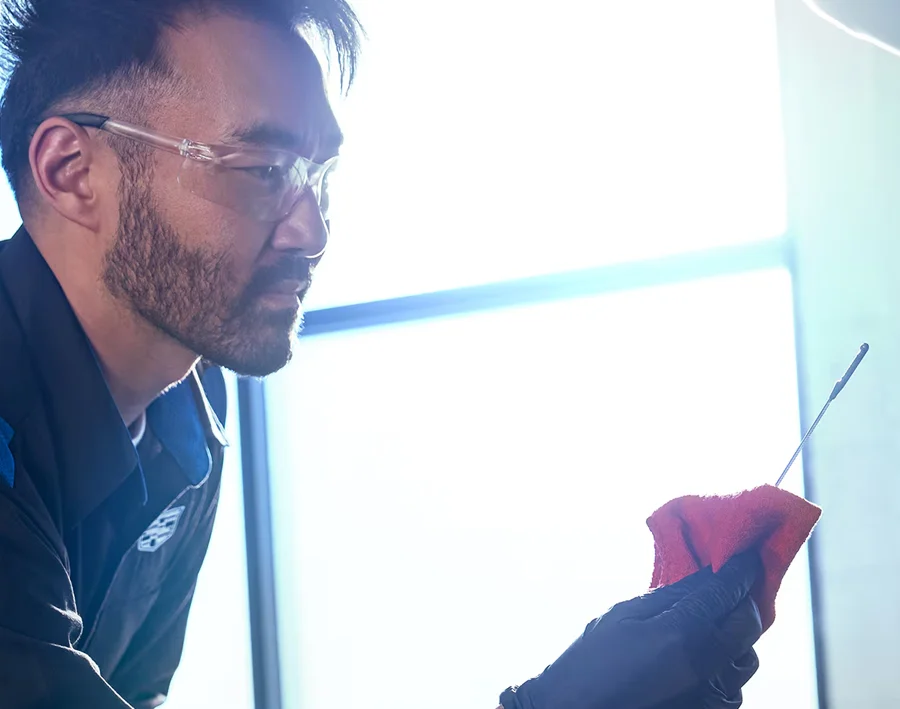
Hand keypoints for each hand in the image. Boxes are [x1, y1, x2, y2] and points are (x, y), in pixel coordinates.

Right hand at [499, 551, 761, 708]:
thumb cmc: (592, 663)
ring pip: (745, 655)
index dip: (740, 570)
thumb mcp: (624, 614)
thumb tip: (704, 576)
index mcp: (682, 635)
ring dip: (734, 635)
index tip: (746, 557)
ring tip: (705, 627)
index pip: (726, 592)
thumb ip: (670, 595)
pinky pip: (733, 682)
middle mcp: (707, 667)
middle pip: (748, 623)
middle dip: (742, 601)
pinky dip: (723, 665)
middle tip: (729, 587)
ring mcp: (713, 696)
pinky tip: (694, 659)